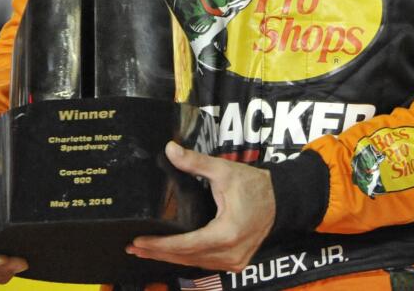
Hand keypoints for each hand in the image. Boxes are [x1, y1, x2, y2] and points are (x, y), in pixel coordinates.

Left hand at [127, 142, 274, 271]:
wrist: (280, 200)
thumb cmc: (255, 185)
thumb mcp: (224, 171)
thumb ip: (195, 162)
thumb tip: (170, 150)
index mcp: (227, 233)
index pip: (187, 244)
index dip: (161, 245)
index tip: (139, 241)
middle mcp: (231, 253)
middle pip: (187, 257)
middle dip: (158, 253)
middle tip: (132, 247)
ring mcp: (234, 261)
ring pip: (195, 263)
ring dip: (170, 257)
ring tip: (145, 251)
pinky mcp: (236, 262)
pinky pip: (205, 263)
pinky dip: (186, 258)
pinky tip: (170, 253)